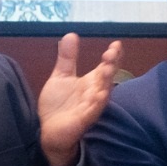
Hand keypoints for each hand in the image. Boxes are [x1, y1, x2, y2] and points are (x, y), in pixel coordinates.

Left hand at [38, 35, 123, 165]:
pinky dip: (96, 103)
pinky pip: (92, 111)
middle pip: (106, 79)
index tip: (116, 44)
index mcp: (91, 82)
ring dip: (105, 82)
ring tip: (107, 69)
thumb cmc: (59, 105)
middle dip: (110, 67)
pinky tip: (100, 95)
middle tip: (111, 54)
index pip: (106, 67)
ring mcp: (90, 107)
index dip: (113, 57)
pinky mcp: (83, 120)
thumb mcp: (61, 77)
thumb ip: (67, 58)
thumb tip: (71, 34)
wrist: (49, 131)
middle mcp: (95, 93)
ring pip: (102, 94)